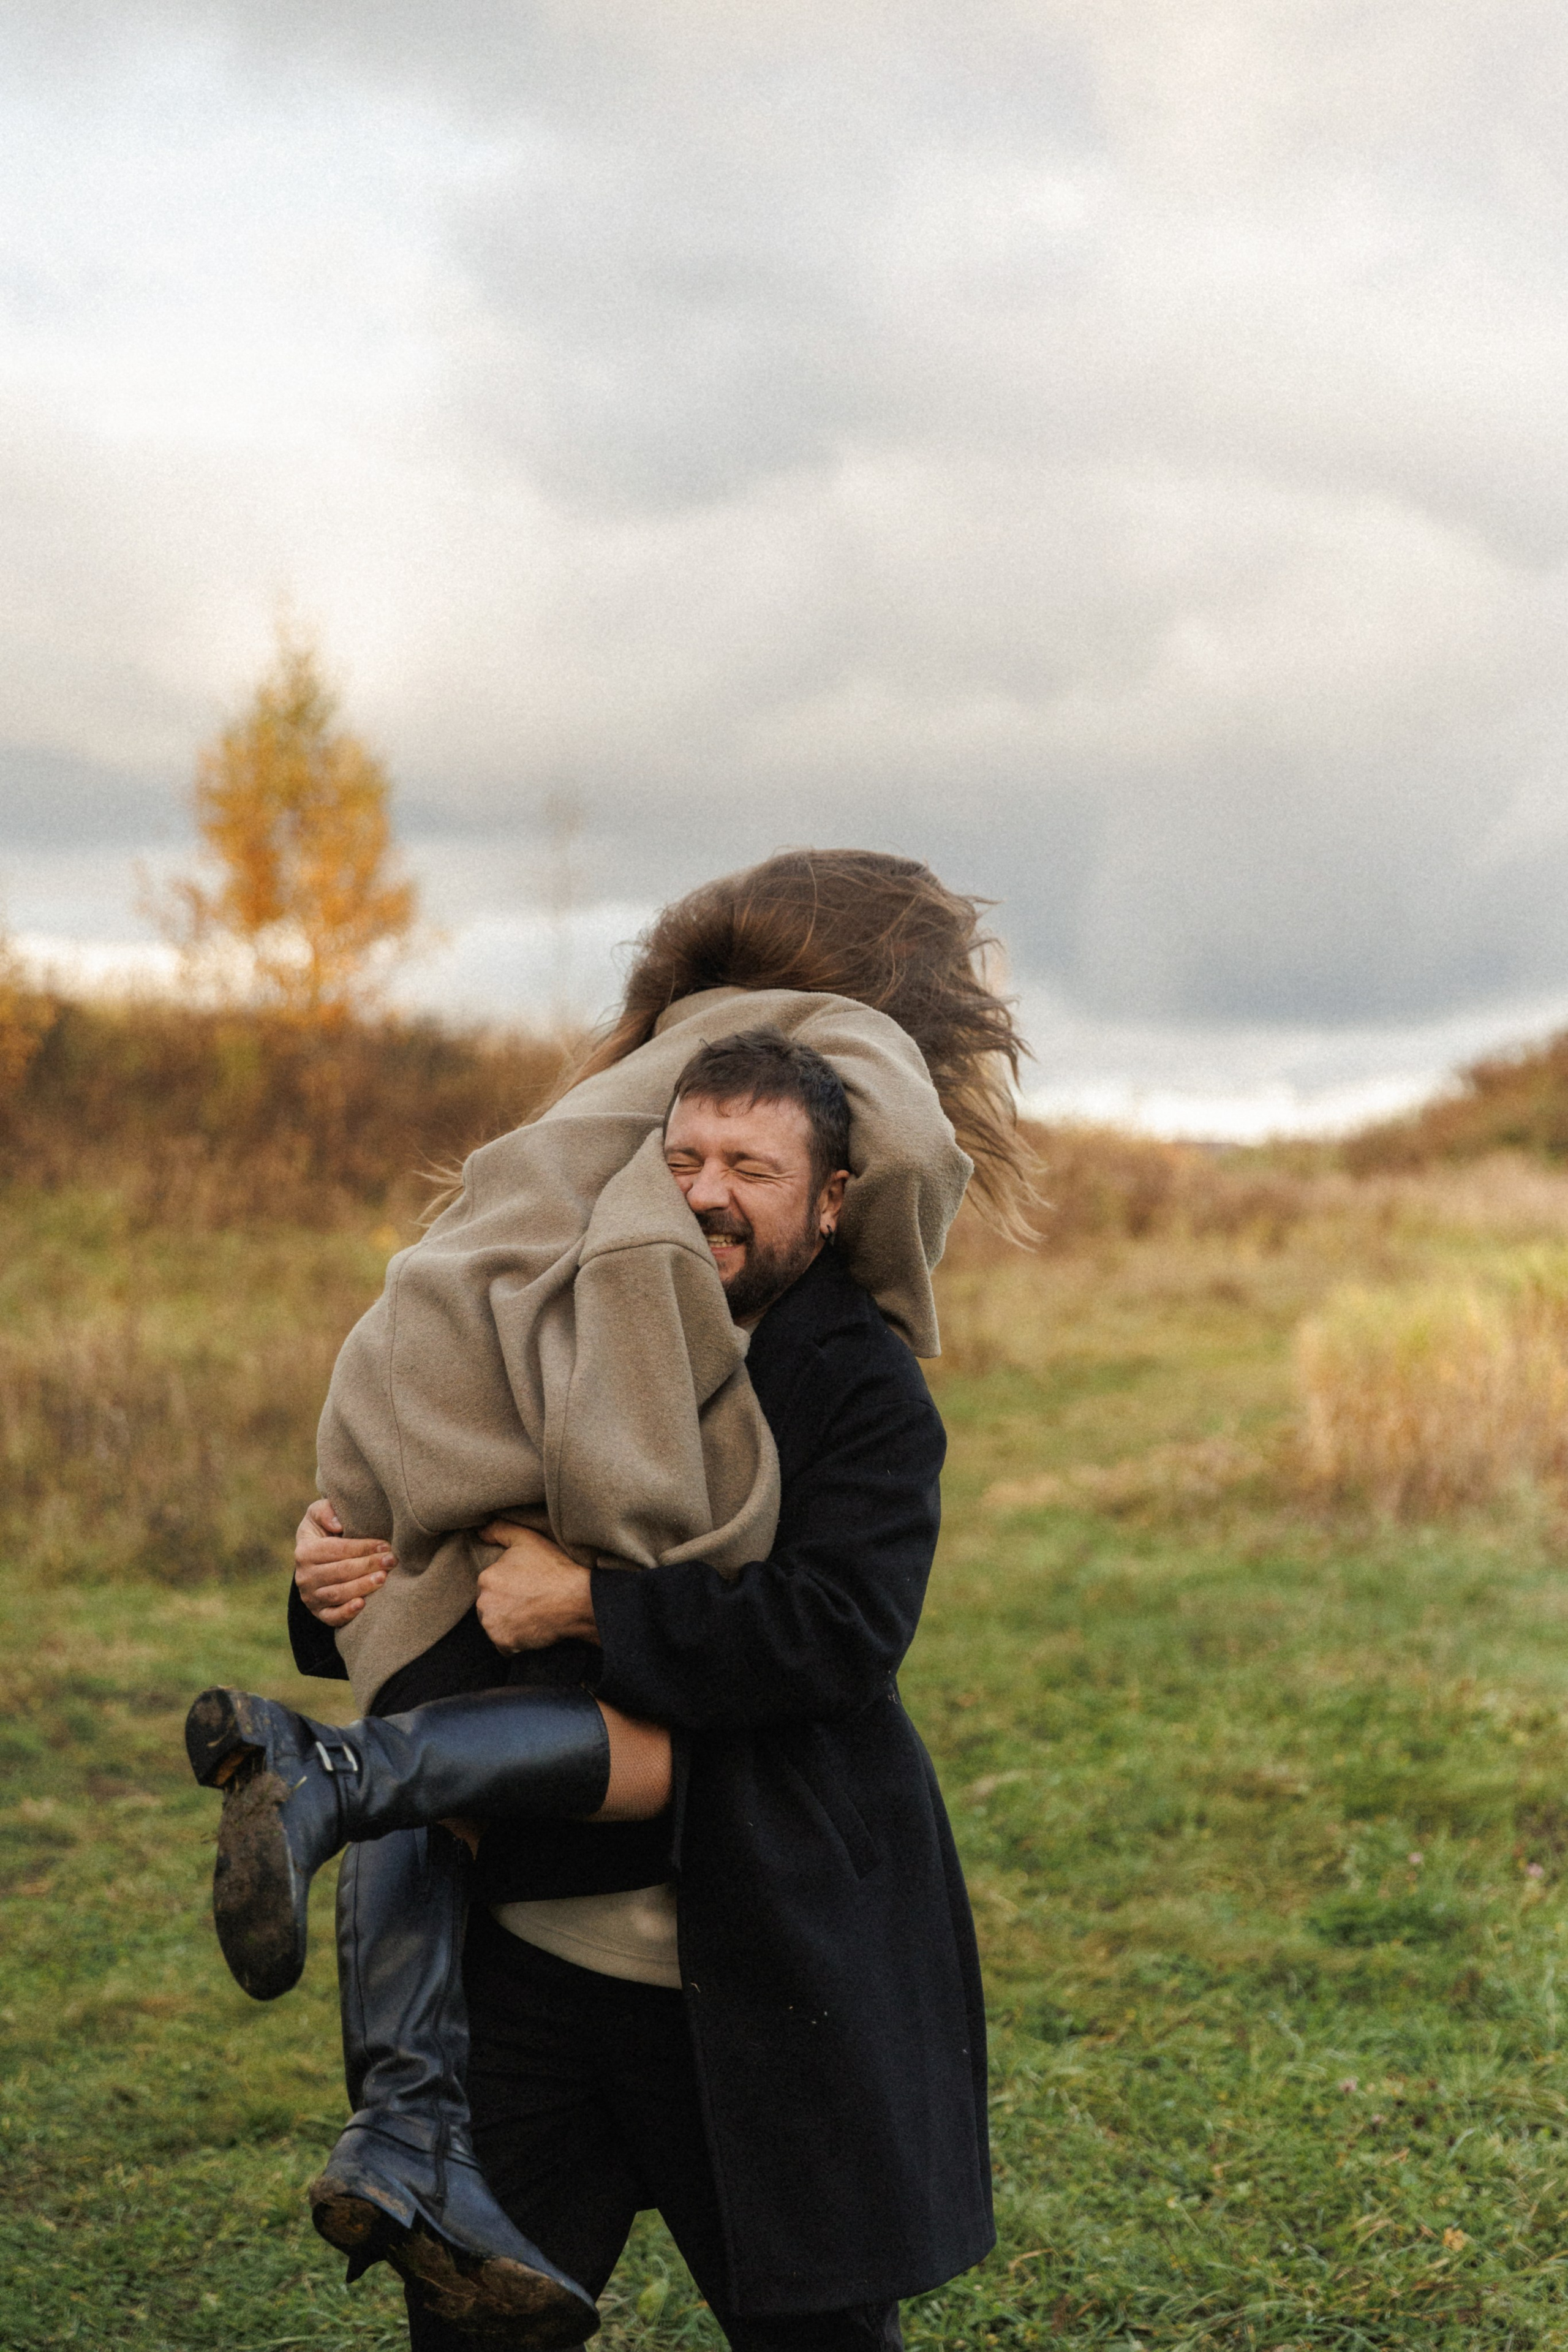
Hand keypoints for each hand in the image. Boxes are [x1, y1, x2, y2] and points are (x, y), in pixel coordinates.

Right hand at [294, 1499, 394, 1628]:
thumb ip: (325, 1511)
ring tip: (383, 1578)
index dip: (363, 1547)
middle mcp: (304, 1576)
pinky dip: (346, 1613)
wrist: (316, 1559)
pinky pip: (331, 1617)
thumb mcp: (318, 1514)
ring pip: (337, 1594)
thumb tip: (337, 1525)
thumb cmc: (324, 1531)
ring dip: (362, 1586)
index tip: (385, 1545)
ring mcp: (310, 1597)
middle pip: (340, 1572)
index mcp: (304, 1551)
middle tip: (391, 1561)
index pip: (337, 1550)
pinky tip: (363, 1605)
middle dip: (368, 1566)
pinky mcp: (319, 1613)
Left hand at [476, 1520, 598, 1653]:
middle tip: (530, 1599)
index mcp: (486, 1578)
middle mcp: (484, 1603)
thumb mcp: (527, 1539)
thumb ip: (499, 1530)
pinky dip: (514, 1640)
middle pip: (490, 1605)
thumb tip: (480, 1531)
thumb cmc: (554, 1569)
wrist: (576, 1600)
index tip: (526, 1584)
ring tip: (532, 1613)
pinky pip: (504, 1645)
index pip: (490, 1584)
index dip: (508, 1584)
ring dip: (508, 1622)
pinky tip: (531, 1628)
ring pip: (495, 1624)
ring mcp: (493, 1626)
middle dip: (505, 1603)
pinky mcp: (505, 1644)